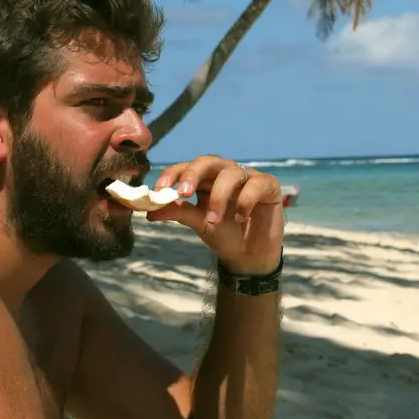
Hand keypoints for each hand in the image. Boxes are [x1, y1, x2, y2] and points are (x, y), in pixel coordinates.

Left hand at [147, 155, 284, 274]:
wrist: (249, 258)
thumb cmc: (223, 236)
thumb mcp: (199, 224)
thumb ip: (178, 213)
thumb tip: (149, 212)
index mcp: (206, 180)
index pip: (186, 168)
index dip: (173, 174)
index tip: (160, 190)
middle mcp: (226, 174)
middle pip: (208, 161)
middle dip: (193, 174)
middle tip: (183, 193)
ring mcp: (248, 177)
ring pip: (231, 173)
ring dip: (218, 196)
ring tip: (213, 220)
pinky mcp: (268, 185)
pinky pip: (255, 184)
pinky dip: (245, 200)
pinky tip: (240, 218)